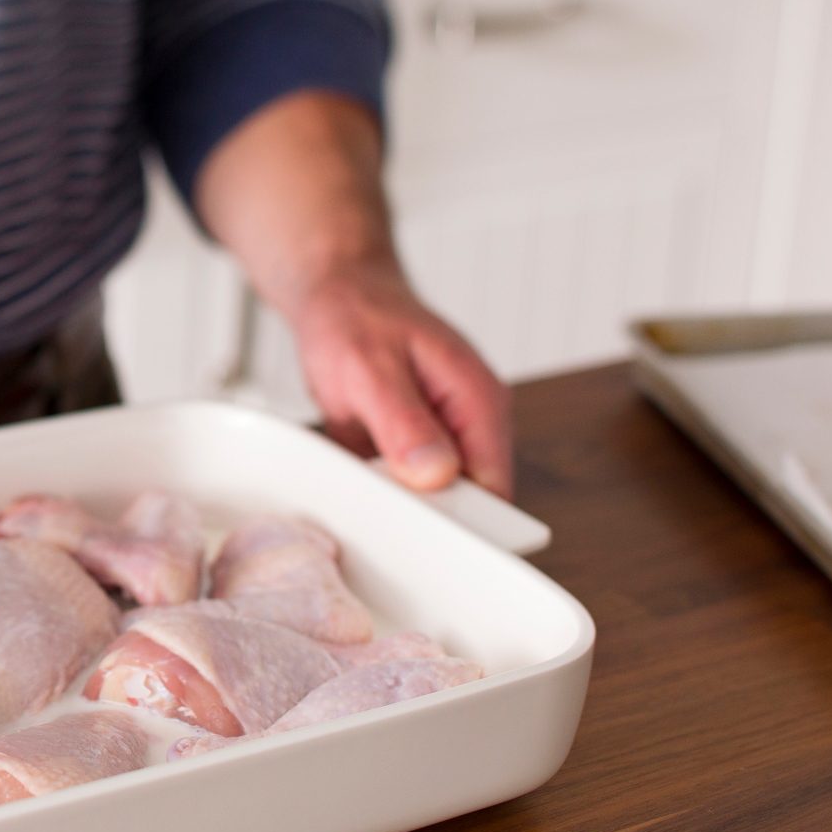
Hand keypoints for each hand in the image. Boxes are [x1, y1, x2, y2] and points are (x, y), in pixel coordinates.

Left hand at [287, 261, 512, 497]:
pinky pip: (407, 487)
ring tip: (363, 496)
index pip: (493, 486)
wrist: (338, 294)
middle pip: (469, 500)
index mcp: (478, 401)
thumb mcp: (371, 369)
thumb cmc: (356, 318)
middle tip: (382, 520)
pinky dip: (381, 493)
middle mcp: (472, 423)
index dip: (462, 520)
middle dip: (428, 518)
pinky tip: (356, 486)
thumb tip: (438, 474)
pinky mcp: (416, 447)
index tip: (422, 538)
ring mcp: (446, 436)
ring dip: (401, 507)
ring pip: (436, 499)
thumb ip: (404, 422)